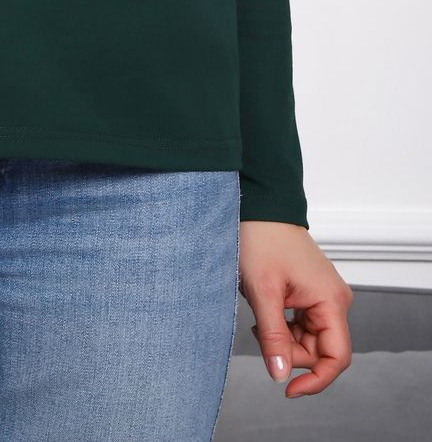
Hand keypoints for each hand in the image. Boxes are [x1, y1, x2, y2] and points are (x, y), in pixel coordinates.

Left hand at [238, 220, 353, 397]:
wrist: (260, 207)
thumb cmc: (263, 239)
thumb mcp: (263, 292)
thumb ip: (273, 336)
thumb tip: (280, 375)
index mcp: (331, 301)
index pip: (337, 358)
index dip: (316, 380)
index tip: (289, 390)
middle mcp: (334, 300)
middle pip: (319, 350)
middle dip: (289, 352)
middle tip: (260, 332)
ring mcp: (324, 296)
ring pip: (308, 339)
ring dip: (283, 338)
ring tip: (260, 316)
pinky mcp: (312, 292)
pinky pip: (302, 324)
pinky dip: (283, 326)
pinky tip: (267, 311)